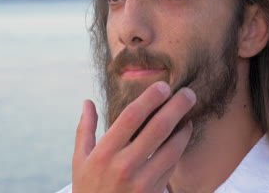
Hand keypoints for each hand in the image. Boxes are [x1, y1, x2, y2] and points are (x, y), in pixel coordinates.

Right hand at [72, 81, 194, 192]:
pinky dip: (180, 149)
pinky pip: (172, 167)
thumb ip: (85, 129)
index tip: (162, 86)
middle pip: (157, 129)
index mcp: (104, 153)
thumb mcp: (79, 160)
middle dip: (176, 107)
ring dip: (183, 129)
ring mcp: (142, 182)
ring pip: (172, 149)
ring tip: (189, 114)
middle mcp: (124, 166)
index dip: (149, 99)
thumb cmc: (87, 187)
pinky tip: (182, 137)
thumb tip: (87, 102)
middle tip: (189, 93)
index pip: (131, 118)